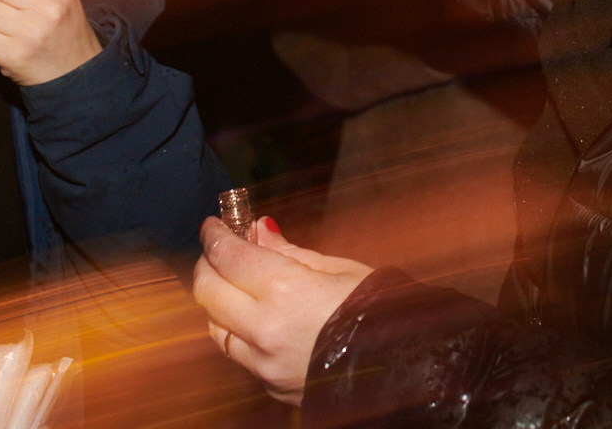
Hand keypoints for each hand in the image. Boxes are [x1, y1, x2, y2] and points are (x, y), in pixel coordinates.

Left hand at [193, 216, 371, 404]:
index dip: (215, 236)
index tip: (213, 226)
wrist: (404, 365)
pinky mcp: (271, 385)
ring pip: (215, 328)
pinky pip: (239, 355)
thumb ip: (290, 251)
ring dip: (217, 302)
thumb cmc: (381, 309)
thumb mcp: (338, 268)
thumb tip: (260, 231)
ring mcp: (265, 363)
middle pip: (208, 292)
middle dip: (206, 265)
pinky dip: (239, 333)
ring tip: (234, 284)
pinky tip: (255, 318)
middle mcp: (266, 330)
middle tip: (216, 250)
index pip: (228, 256)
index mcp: (285, 291)